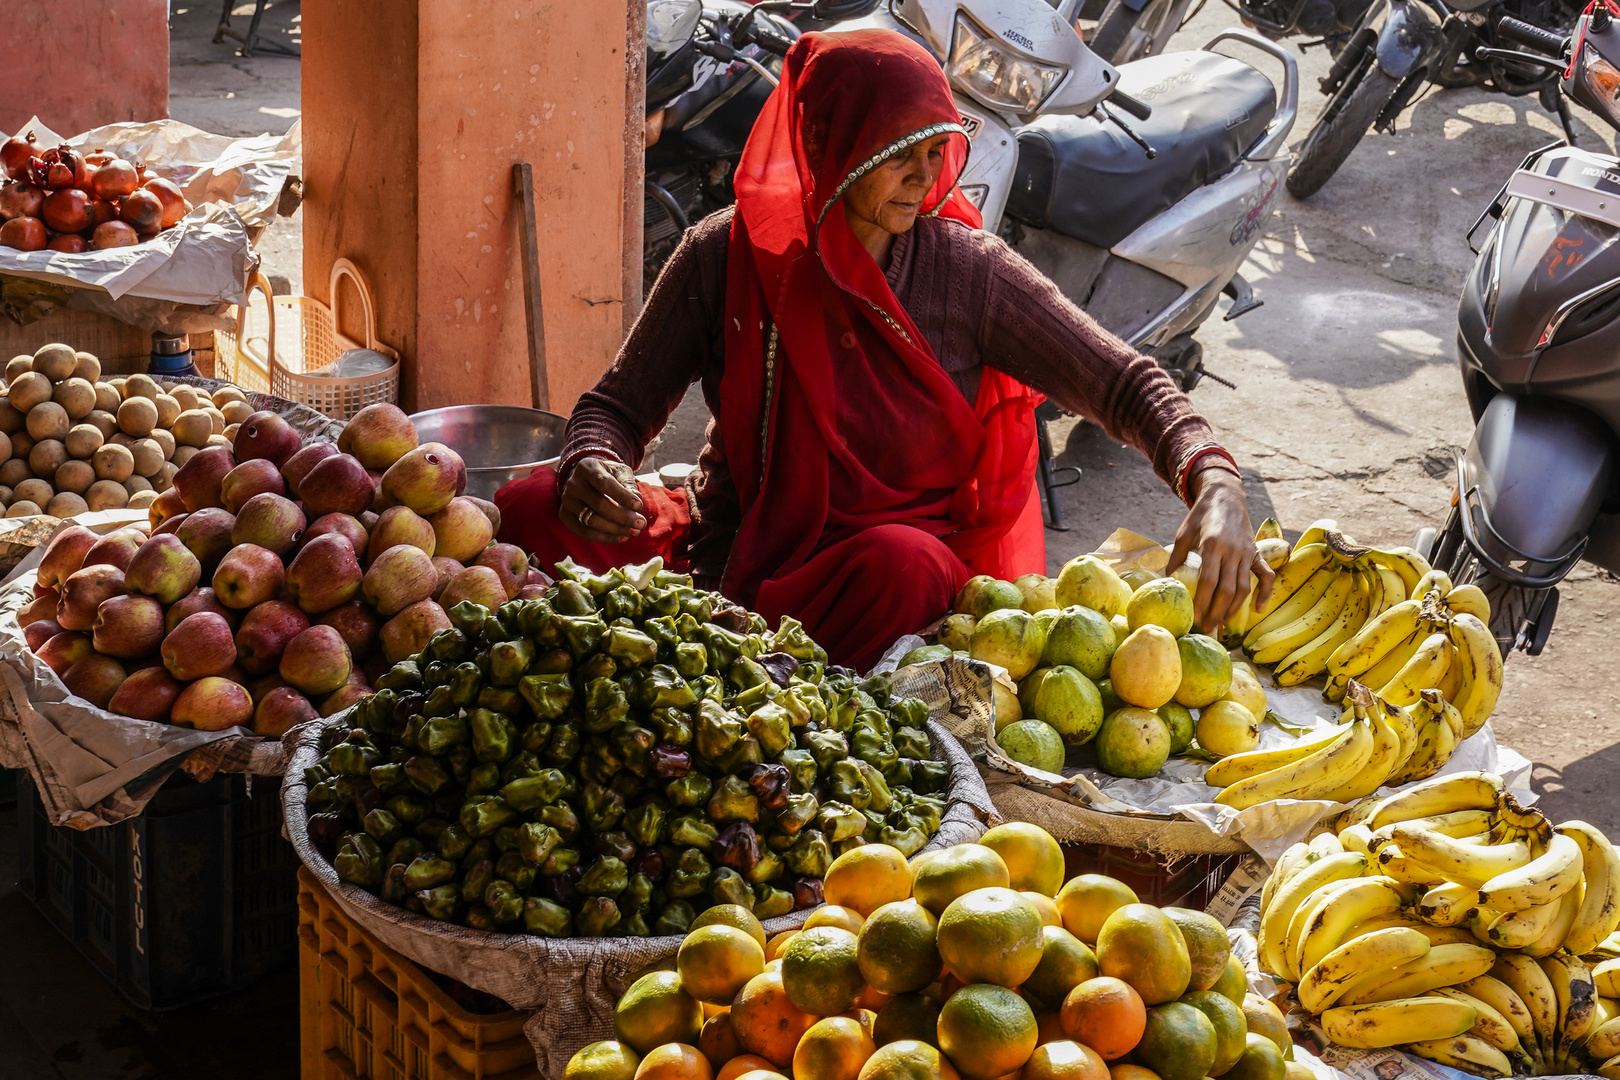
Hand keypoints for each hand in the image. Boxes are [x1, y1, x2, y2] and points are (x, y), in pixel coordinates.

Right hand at [560, 456, 645, 541]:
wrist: (588, 479)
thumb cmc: (609, 475)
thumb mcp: (620, 472)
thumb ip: (629, 484)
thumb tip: (636, 502)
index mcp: (587, 467)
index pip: (604, 483)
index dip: (622, 496)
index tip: (639, 506)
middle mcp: (573, 483)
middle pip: (598, 504)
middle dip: (622, 516)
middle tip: (641, 524)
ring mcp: (567, 501)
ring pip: (591, 520)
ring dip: (616, 529)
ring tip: (634, 532)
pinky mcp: (565, 516)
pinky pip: (585, 532)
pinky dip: (605, 537)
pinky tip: (622, 537)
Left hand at [1167, 468, 1273, 632]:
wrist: (1226, 496)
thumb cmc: (1201, 515)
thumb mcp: (1183, 532)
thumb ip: (1176, 556)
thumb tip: (1167, 579)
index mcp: (1212, 545)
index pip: (1208, 580)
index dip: (1202, 601)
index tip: (1194, 617)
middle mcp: (1232, 551)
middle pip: (1227, 589)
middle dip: (1217, 611)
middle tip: (1207, 628)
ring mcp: (1247, 553)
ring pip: (1244, 587)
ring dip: (1234, 608)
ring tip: (1222, 623)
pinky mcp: (1256, 553)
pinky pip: (1266, 576)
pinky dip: (1265, 593)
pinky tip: (1258, 609)